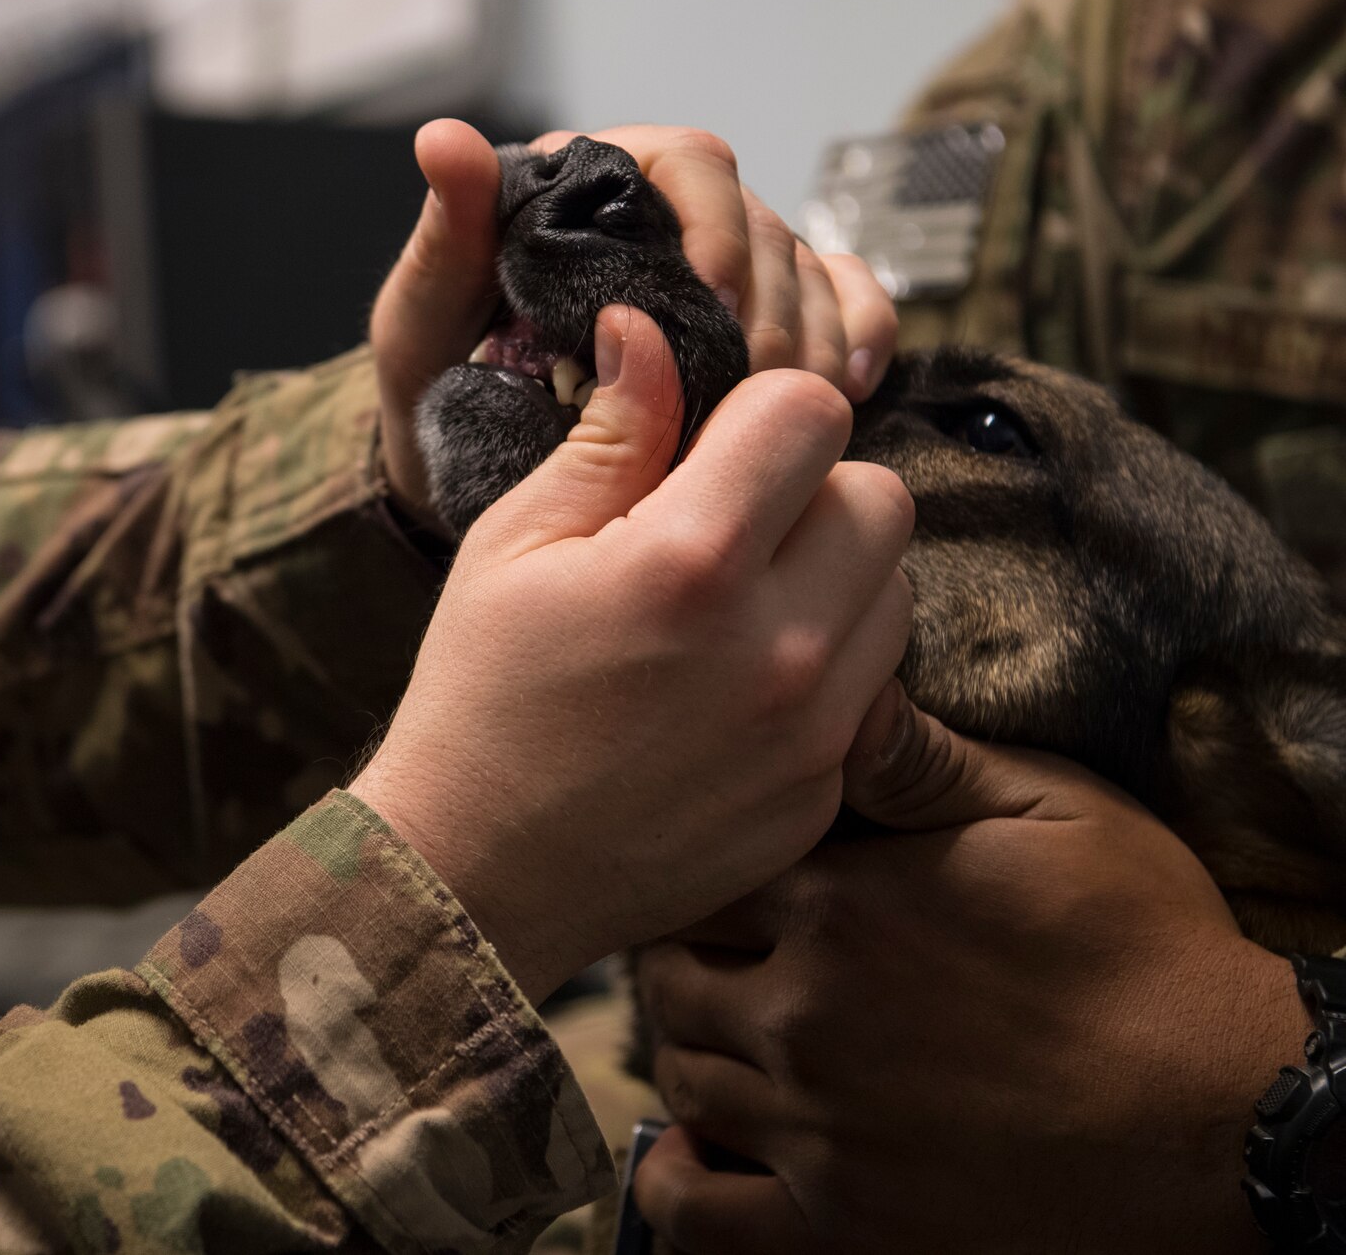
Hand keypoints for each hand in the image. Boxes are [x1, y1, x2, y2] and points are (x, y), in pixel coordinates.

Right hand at [350, 308, 913, 1001]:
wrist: (478, 873)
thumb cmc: (480, 697)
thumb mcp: (516, 544)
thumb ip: (611, 433)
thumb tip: (653, 329)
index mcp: (690, 563)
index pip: (810, 409)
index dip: (757, 411)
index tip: (711, 446)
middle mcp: (778, 646)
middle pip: (880, 496)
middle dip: (812, 491)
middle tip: (728, 529)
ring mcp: (813, 732)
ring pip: (896, 589)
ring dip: (833, 576)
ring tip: (736, 610)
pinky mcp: (824, 792)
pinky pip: (872, 686)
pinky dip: (825, 668)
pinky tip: (734, 691)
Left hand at [370, 119, 898, 525]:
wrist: (460, 464)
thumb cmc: (436, 378)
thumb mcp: (422, 312)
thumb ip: (447, 232)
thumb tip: (442, 138)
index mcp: (599, 185)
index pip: (690, 163)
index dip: (716, 228)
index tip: (711, 303)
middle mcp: (672, 214)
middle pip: (762, 226)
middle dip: (768, 307)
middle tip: (751, 387)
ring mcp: (728, 266)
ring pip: (808, 270)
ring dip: (814, 336)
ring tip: (797, 409)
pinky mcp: (765, 321)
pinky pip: (842, 304)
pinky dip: (860, 333)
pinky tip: (855, 384)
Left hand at [632, 683, 1311, 1254]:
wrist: (1226, 1113)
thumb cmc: (1147, 951)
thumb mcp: (1050, 814)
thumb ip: (920, 761)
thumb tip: (835, 697)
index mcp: (839, 906)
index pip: (700, 876)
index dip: (703, 874)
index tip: (721, 877)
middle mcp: (803, 1014)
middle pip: (672, 977)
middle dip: (684, 959)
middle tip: (716, 957)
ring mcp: (815, 1127)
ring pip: (681, 1078)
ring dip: (688, 1051)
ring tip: (723, 1035)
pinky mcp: (841, 1226)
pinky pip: (698, 1214)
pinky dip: (676, 1181)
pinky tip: (696, 1152)